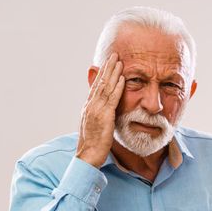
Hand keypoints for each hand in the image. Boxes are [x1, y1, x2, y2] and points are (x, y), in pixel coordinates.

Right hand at [76, 52, 124, 167]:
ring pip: (105, 87)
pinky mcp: (104, 116)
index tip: (107, 63)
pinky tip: (123, 78)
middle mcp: (91, 106)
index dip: (102, 74)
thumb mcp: (96, 127)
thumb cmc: (93, 146)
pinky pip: (112, 99)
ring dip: (113, 72)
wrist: (88, 156)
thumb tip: (106, 112)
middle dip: (107, 68)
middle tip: (114, 55)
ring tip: (119, 60)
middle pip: (100, 82)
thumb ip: (100, 116)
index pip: (96, 86)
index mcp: (88, 108)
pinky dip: (117, 87)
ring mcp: (96, 110)